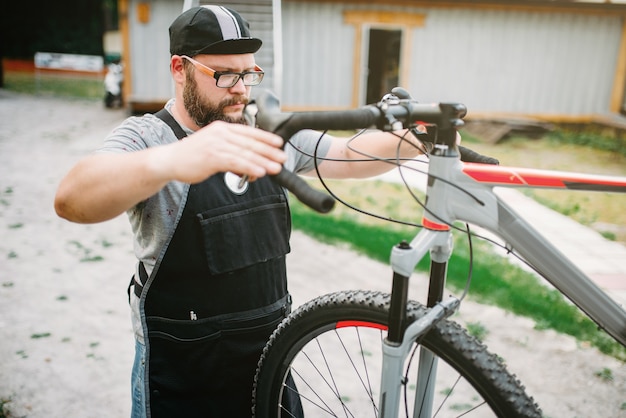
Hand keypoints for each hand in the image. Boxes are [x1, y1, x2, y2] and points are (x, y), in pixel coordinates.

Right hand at [153, 121, 286, 183]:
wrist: (169, 160)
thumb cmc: (192, 156)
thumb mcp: (214, 149)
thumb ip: (231, 155)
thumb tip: (249, 166)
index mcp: (222, 128)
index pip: (249, 132)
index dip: (266, 137)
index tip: (279, 143)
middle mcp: (221, 133)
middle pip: (251, 142)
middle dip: (269, 151)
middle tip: (283, 158)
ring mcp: (216, 144)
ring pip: (245, 153)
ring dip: (263, 161)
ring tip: (276, 168)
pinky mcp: (212, 157)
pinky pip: (235, 162)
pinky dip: (249, 167)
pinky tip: (259, 172)